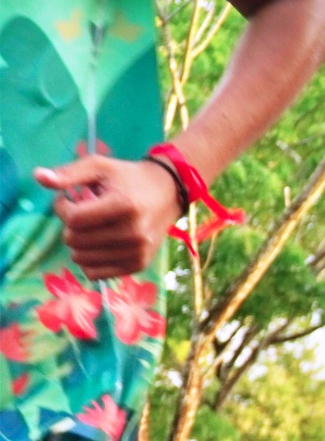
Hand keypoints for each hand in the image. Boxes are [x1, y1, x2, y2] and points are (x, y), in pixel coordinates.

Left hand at [35, 156, 182, 279]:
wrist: (169, 192)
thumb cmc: (128, 177)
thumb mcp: (98, 166)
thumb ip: (68, 174)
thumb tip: (38, 176)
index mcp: (123, 206)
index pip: (73, 219)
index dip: (61, 208)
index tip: (67, 199)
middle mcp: (133, 233)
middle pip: (74, 240)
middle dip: (70, 225)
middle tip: (82, 213)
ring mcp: (137, 251)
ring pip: (81, 258)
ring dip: (78, 243)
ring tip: (91, 227)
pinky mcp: (138, 264)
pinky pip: (95, 273)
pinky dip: (89, 260)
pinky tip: (97, 244)